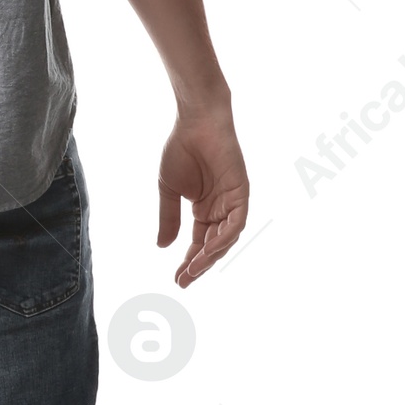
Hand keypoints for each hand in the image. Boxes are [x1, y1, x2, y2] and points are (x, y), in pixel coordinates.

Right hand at [158, 107, 248, 286]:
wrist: (194, 123)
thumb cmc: (181, 150)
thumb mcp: (169, 191)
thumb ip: (169, 218)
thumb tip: (162, 247)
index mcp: (204, 209)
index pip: (199, 243)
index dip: (190, 262)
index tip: (177, 279)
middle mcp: (220, 209)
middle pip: (213, 245)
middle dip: (200, 265)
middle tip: (184, 281)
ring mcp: (232, 201)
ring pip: (226, 238)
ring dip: (211, 256)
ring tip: (193, 270)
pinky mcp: (241, 192)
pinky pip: (236, 222)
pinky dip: (224, 238)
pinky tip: (209, 250)